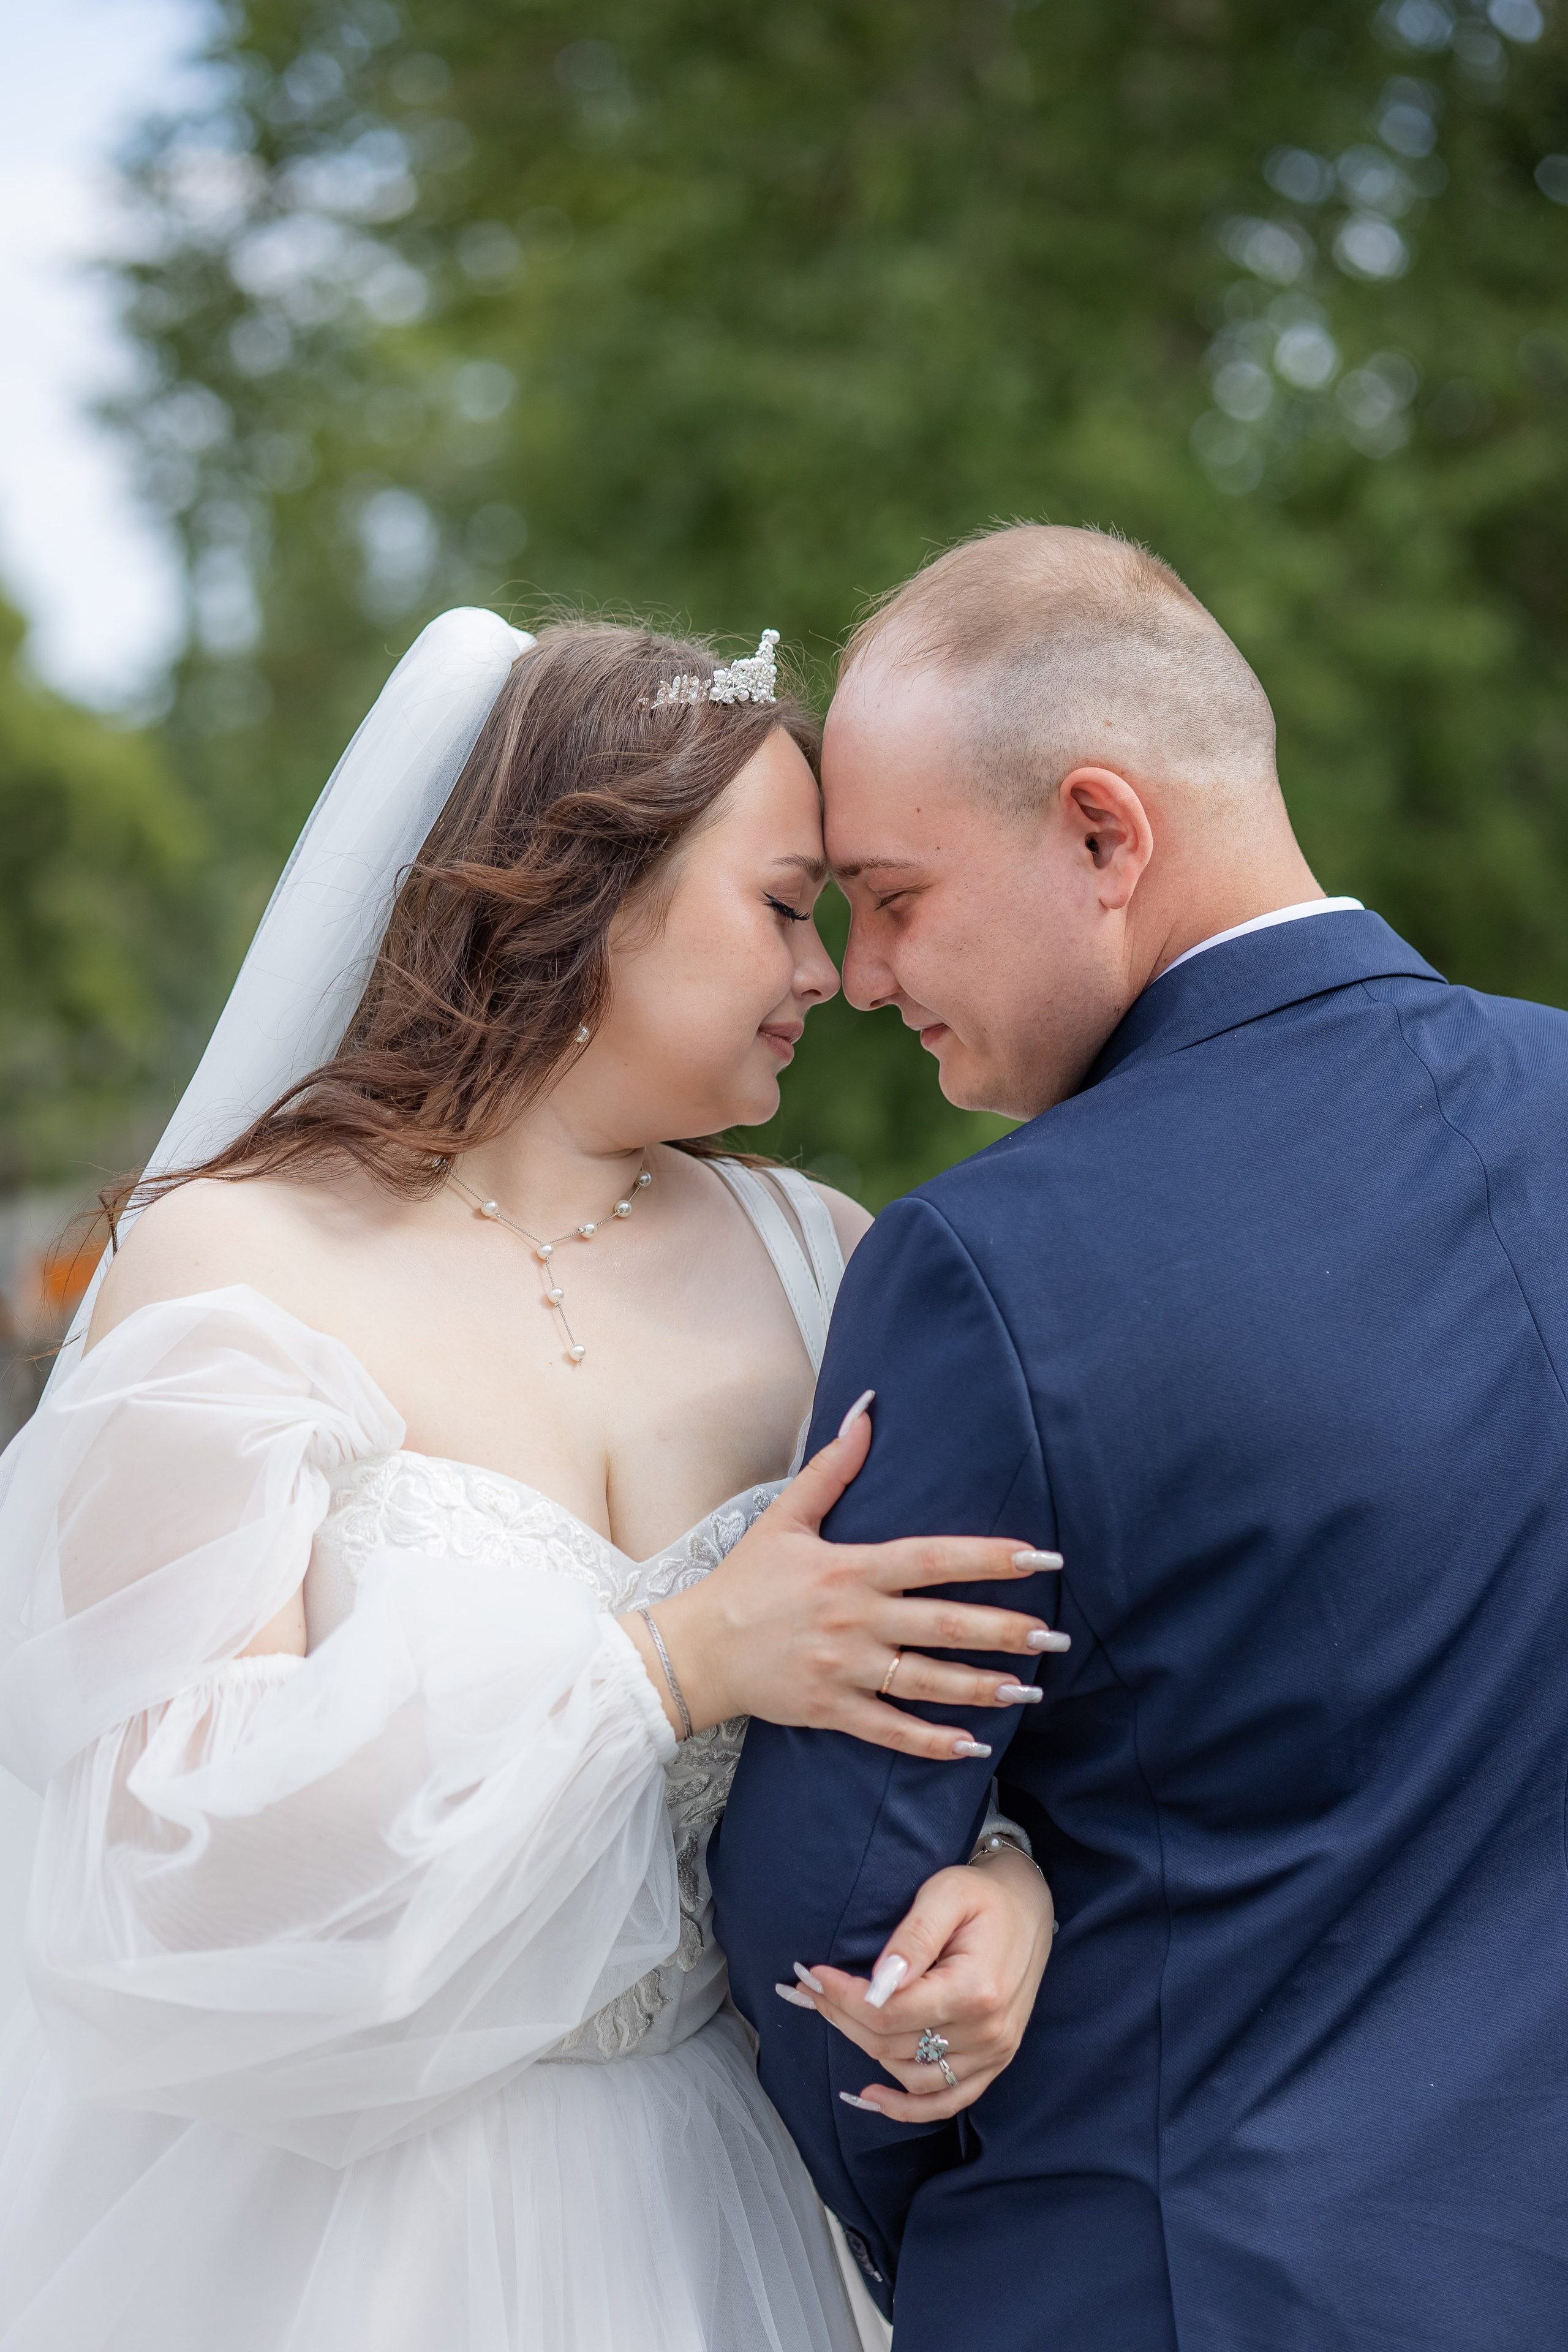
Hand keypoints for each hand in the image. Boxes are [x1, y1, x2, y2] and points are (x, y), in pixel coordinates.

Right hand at [621, 1398, 1065, 1759]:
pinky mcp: (833, 1709)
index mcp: (851, 1569)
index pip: (932, 1559)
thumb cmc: (745, 1581)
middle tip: (1055, 1636)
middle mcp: (855, 1619)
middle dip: (1005, 1631)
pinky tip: (973, 1744)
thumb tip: (866, 1412)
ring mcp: (846, 1668)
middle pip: (943, 1624)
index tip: (1039, 1558)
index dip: (989, 1558)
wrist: (697, 1649)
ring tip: (1029, 1689)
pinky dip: (932, 1741)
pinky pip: (891, 1729)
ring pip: (926, 1681)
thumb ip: (832, 1468)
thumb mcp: (785, 1516)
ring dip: (982, 1686)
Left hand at [778, 1846, 1053, 2118]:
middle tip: (808, 1988)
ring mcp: (992, 2054)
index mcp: (974, 1990)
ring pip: (909, 2075)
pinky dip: (906, 2108)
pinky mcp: (993, 2063)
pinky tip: (871, 2099)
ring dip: (863, 2049)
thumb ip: (913, 1937)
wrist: (1030, 1908)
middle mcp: (986, 2032)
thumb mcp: (946, 1893)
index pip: (888, 2012)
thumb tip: (877, 1982)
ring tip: (832, 2015)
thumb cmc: (983, 1895)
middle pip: (892, 2045)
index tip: (812, 1974)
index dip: (842, 1997)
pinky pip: (946, 2102)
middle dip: (841, 2016)